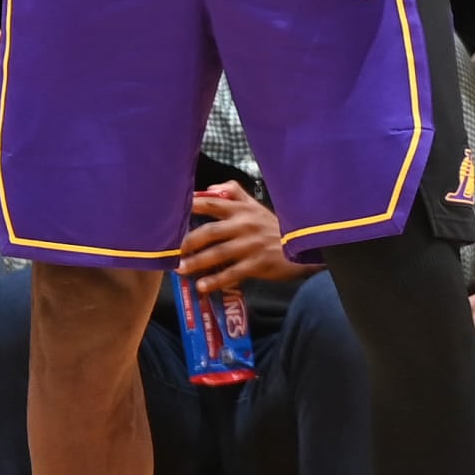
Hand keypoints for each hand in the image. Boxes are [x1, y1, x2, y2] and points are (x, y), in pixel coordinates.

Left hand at [178, 182, 299, 288]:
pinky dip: (216, 281)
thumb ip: (235, 192)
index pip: (211, 203)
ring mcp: (250, 245)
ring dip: (197, 263)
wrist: (303, 245)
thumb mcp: (256, 205)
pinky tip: (202, 286)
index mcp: (241, 210)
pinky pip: (233, 273)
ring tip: (180, 270)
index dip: (190, 206)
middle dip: (188, 242)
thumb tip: (211, 187)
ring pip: (218, 254)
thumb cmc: (273, 225)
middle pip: (210, 232)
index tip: (171, 212)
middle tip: (170, 251)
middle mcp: (244, 225)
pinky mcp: (258, 264)